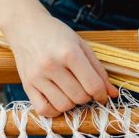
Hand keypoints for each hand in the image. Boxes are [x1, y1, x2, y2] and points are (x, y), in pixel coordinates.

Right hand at [3, 12, 117, 116]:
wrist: (26, 26)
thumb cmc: (57, 35)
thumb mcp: (82, 46)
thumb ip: (99, 71)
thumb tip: (113, 94)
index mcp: (69, 53)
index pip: (92, 85)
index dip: (102, 94)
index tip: (102, 95)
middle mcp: (51, 65)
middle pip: (80, 97)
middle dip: (87, 96)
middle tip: (84, 88)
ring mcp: (37, 76)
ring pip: (64, 106)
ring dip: (72, 104)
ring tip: (71, 91)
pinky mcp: (27, 85)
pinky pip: (44, 110)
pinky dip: (55, 111)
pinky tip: (58, 99)